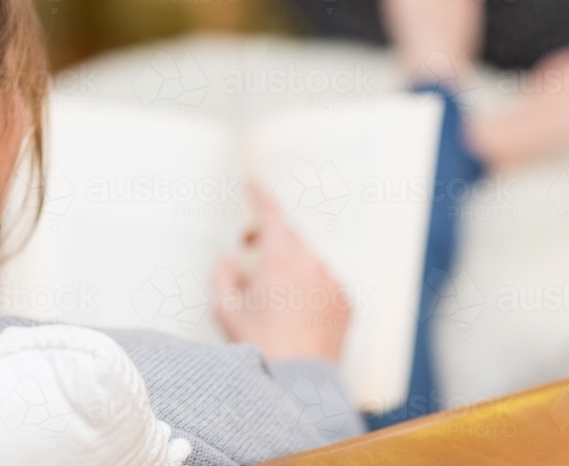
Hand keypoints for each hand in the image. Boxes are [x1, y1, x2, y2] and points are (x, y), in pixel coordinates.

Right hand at [214, 183, 350, 363]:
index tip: (252, 186)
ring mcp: (332, 284)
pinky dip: (310, 290)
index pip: (271, 214)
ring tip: (270, 297)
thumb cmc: (260, 345)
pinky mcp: (346, 304)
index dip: (259, 197)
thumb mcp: (226, 309)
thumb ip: (223, 276)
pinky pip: (325, 286)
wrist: (297, 382)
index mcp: (281, 257)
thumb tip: (228, 262)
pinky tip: (294, 314)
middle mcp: (311, 264)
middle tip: (249, 250)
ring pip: (307, 263)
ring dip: (289, 269)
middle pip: (289, 238)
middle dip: (268, 240)